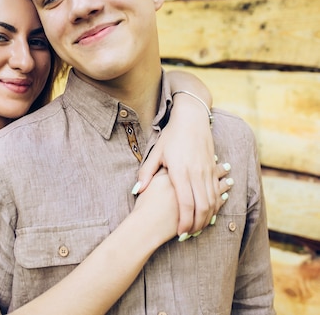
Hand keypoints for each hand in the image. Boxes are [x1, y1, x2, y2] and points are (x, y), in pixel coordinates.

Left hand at [135, 100, 229, 235]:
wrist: (192, 119)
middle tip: (189, 236)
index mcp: (180, 171)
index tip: (180, 234)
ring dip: (207, 217)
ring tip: (198, 229)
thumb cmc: (171, 136)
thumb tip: (138, 190)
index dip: (184, 221)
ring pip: (212, 201)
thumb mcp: (156, 152)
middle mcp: (196, 173)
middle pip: (202, 207)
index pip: (185, 204)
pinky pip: (217, 192)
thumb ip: (147, 172)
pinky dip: (215, 205)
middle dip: (197, 225)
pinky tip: (210, 214)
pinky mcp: (213, 168)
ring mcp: (207, 171)